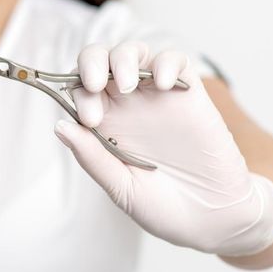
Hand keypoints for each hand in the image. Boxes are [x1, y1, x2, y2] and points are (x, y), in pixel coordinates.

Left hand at [54, 42, 272, 255]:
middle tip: (95, 84)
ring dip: (124, 57)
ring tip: (128, 83)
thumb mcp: (121, 187)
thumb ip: (92, 157)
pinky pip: (176, 62)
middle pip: (100, 61)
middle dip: (91, 62)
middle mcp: (126, 106)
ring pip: (134, 53)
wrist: (212, 218)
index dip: (78, 95)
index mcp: (104, 126)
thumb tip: (60, 126)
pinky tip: (162, 83)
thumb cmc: (162, 207)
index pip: (79, 91)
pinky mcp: (189, 95)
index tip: (90, 119)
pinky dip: (166, 63)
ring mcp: (157, 97)